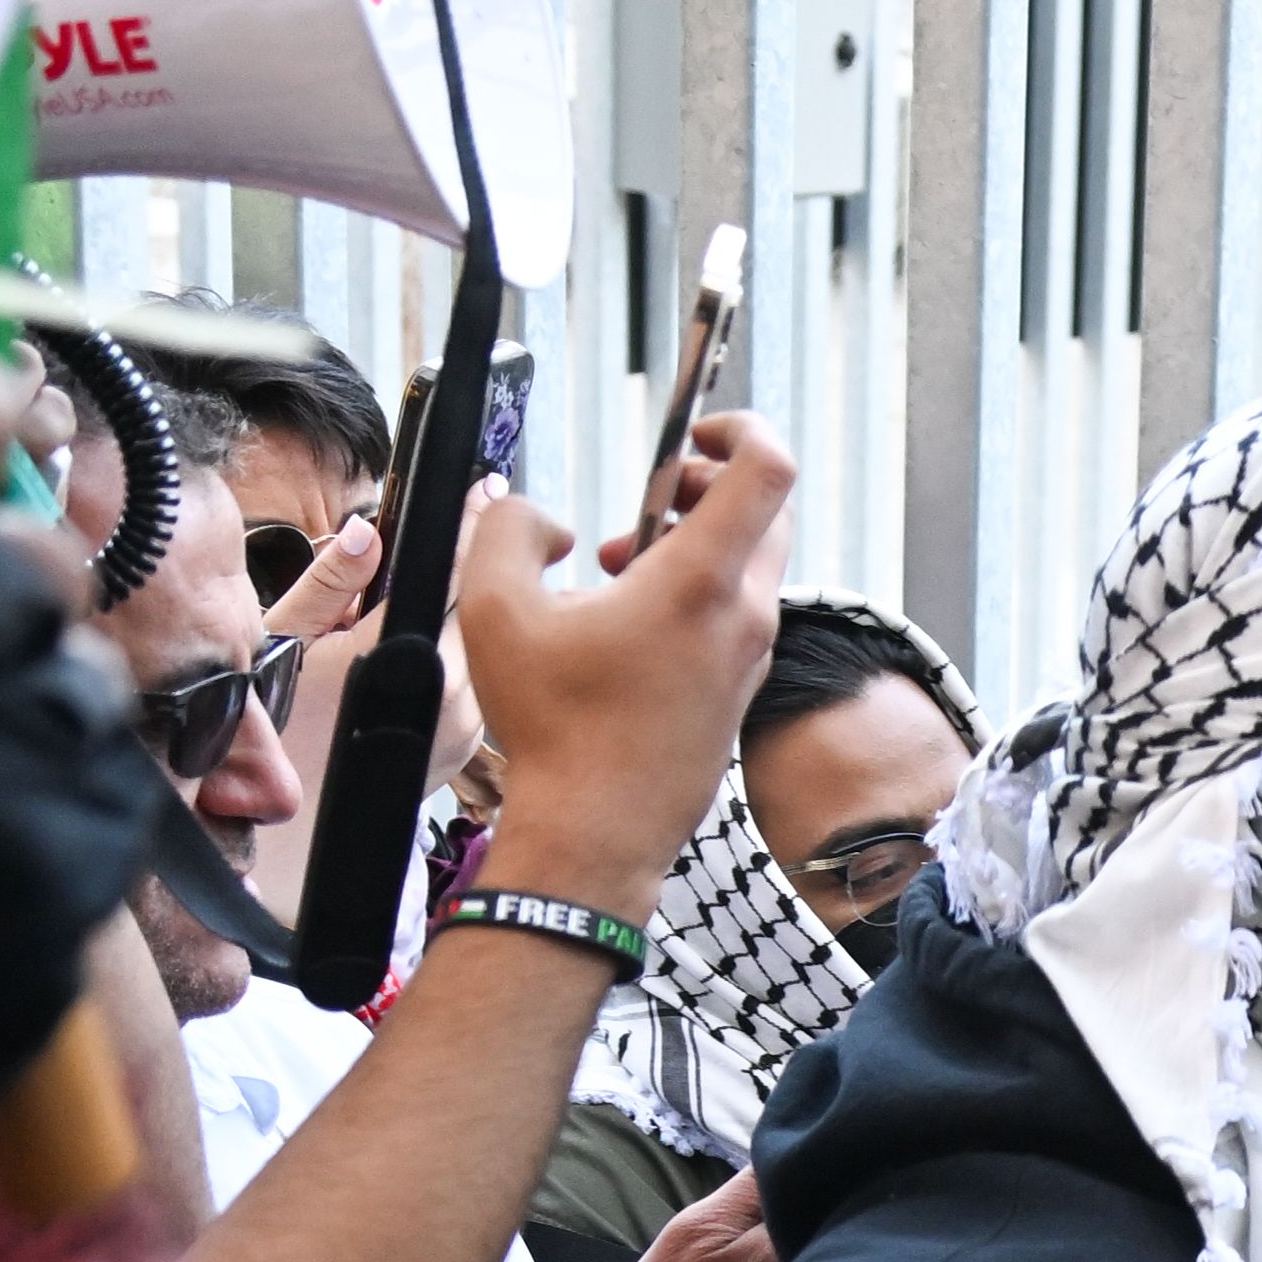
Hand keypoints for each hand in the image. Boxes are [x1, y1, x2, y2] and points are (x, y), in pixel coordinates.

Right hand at [457, 414, 794, 910]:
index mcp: (702, 581)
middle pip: (764, 510)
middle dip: (701, 486)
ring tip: (617, 567)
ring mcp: (751, 657)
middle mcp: (744, 615)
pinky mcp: (741, 691)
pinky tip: (629, 623)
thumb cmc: (554, 728)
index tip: (693, 431)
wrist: (598, 834)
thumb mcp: (493, 605)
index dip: (741, 427)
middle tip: (641, 507)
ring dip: (689, 543)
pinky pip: (734, 615)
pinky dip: (693, 594)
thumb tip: (549, 520)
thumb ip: (511, 527)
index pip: (768, 468)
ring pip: (747, 564)